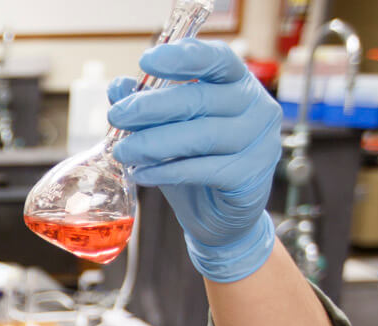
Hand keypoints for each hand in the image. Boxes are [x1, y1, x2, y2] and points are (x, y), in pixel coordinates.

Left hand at [107, 39, 281, 282]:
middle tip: (117, 116)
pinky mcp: (251, 177)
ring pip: (201, 136)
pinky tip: (141, 174)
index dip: (184, 57)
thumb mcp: (166, 129)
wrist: (218, 215)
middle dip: (151, 107)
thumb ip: (144, 105)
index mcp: (238, 84)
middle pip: (201, 99)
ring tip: (122, 151)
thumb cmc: (193, 162)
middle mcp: (257, 107)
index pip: (218, 59)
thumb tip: (119, 87)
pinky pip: (203, 170)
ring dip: (153, 142)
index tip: (146, 61)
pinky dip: (166, 171)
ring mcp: (260, 142)